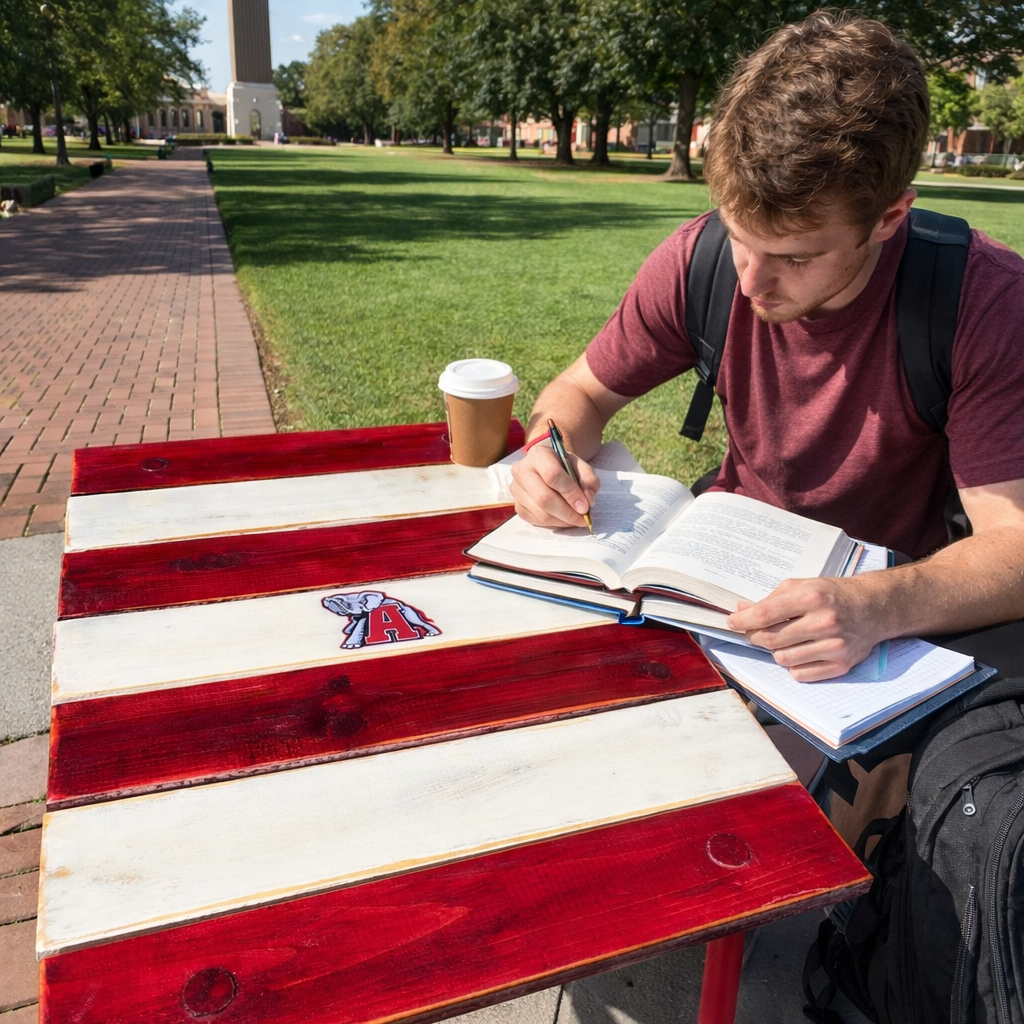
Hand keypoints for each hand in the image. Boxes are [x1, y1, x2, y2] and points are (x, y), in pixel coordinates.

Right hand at [510, 442, 599, 528]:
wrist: (546, 467)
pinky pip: (536, 521)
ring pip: (540, 513)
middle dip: (567, 512)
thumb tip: (588, 501)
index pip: (552, 475)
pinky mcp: (517, 506)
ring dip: (562, 521)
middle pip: (543, 497)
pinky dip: (554, 524)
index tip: (585, 507)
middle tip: (583, 519)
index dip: (570, 493)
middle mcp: (522, 471)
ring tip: (576, 520)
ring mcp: (516, 490)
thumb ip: (588, 479)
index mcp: (538, 455)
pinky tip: (564, 519)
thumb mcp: (580, 466)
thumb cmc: (564, 466)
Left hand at [725, 577, 882, 681]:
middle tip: (752, 631)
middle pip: (770, 639)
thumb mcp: (802, 586)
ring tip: (783, 638)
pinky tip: (799, 650)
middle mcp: (824, 622)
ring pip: (782, 659)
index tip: (732, 622)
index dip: (743, 621)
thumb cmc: (833, 594)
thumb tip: (741, 610)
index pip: (765, 614)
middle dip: (754, 636)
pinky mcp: (841, 664)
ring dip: (775, 650)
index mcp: (812, 598)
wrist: (873, 607)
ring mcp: (834, 646)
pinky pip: (800, 674)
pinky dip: (793, 665)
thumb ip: (771, 599)